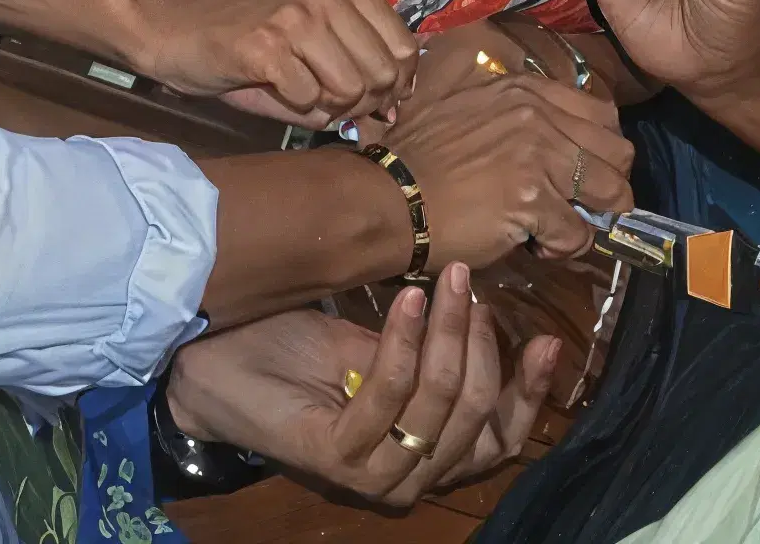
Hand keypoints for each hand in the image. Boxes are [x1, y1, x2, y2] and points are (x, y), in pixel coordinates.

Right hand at [95, 0, 415, 128]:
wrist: (171, 28)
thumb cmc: (247, 36)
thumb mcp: (312, 35)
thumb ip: (358, 61)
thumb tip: (395, 110)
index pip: (404, 46)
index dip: (393, 83)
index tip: (368, 95)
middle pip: (383, 73)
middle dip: (361, 101)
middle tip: (327, 98)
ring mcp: (294, 13)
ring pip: (351, 90)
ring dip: (328, 106)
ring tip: (298, 90)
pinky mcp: (266, 44)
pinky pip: (310, 101)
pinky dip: (295, 107)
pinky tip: (271, 85)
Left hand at [165, 285, 561, 513]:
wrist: (208, 357)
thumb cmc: (291, 351)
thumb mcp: (378, 348)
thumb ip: (432, 354)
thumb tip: (492, 317)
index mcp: (425, 456)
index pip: (502, 438)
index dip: (530, 392)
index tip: (551, 340)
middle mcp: (408, 478)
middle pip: (477, 415)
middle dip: (483, 343)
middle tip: (469, 281)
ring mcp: (372, 474)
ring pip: (439, 402)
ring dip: (449, 335)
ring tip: (447, 281)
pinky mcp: (337, 459)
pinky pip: (389, 392)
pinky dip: (402, 343)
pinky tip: (407, 300)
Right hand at [374, 48, 634, 267]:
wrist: (387, 198)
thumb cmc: (418, 157)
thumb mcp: (463, 107)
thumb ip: (508, 108)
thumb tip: (553, 132)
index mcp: (522, 91)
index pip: (603, 115)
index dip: (602, 149)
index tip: (583, 169)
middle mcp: (536, 116)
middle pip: (620, 155)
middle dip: (606, 186)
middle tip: (576, 204)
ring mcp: (536, 157)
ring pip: (611, 196)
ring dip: (588, 219)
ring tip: (556, 227)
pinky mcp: (532, 202)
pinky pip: (580, 235)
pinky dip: (561, 248)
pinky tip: (534, 245)